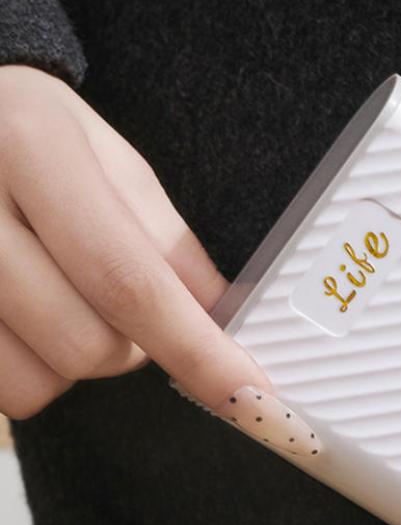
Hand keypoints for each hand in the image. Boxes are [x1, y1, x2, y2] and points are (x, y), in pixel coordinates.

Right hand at [0, 65, 270, 420]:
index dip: (197, 349)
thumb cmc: (31, 133)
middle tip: (128, 305)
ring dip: (75, 361)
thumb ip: (167, 239)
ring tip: (64, 298)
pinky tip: (27, 312)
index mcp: (34, 149)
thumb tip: (223, 315)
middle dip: (133, 348)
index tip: (248, 391)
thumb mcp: (109, 159)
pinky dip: (30, 366)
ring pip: (35, 382)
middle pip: (86, 345)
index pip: (129, 280)